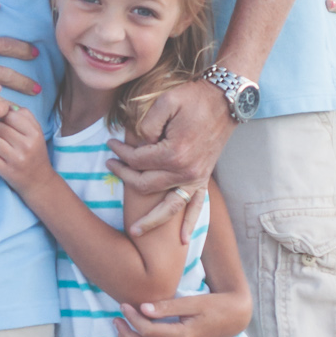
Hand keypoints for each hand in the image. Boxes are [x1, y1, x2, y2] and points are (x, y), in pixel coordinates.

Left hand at [0, 104, 52, 194]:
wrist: (39, 181)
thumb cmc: (34, 152)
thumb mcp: (35, 132)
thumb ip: (22, 115)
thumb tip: (1, 100)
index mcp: (34, 132)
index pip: (9, 114)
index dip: (0, 114)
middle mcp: (26, 145)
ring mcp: (15, 159)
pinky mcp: (6, 171)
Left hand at [108, 80, 232, 234]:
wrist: (225, 100)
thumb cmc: (194, 98)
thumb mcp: (166, 101)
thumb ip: (147, 124)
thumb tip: (138, 144)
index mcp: (173, 153)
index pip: (137, 160)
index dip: (121, 152)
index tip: (111, 144)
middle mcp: (185, 171)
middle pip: (146, 184)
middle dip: (124, 177)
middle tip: (110, 166)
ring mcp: (196, 178)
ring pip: (169, 206)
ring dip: (152, 220)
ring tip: (135, 232)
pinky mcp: (203, 178)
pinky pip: (197, 205)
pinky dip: (190, 222)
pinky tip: (183, 238)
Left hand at [114, 289, 250, 336]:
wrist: (236, 317)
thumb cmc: (217, 305)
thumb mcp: (194, 301)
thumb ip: (168, 306)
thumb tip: (142, 307)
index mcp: (184, 336)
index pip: (148, 331)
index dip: (132, 318)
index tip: (124, 305)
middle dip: (126, 335)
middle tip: (116, 318)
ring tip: (121, 329)